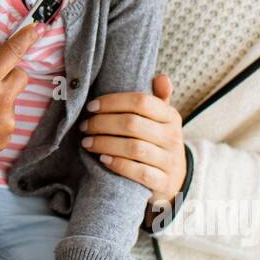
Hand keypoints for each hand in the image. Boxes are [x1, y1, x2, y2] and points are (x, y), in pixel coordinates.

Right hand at [0, 25, 39, 224]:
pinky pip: (7, 119)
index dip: (25, 38)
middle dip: (9, 74)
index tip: (37, 28)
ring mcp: (7, 121)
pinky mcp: (7, 138)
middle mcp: (1, 99)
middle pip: (21, 75)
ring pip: (12, 99)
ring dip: (0, 99)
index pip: (11, 53)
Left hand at [79, 74, 186, 228]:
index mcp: (171, 117)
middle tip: (84, 126)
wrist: (174, 179)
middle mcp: (173, 137)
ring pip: (134, 148)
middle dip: (102, 124)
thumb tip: (161, 77)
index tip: (91, 107)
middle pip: (132, 124)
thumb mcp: (162, 120)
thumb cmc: (158, 142)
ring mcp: (169, 161)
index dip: (113, 102)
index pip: (141, 101)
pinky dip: (118, 165)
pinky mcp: (163, 182)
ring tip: (87, 142)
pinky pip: (139, 172)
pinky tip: (102, 159)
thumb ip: (159, 98)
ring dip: (105, 143)